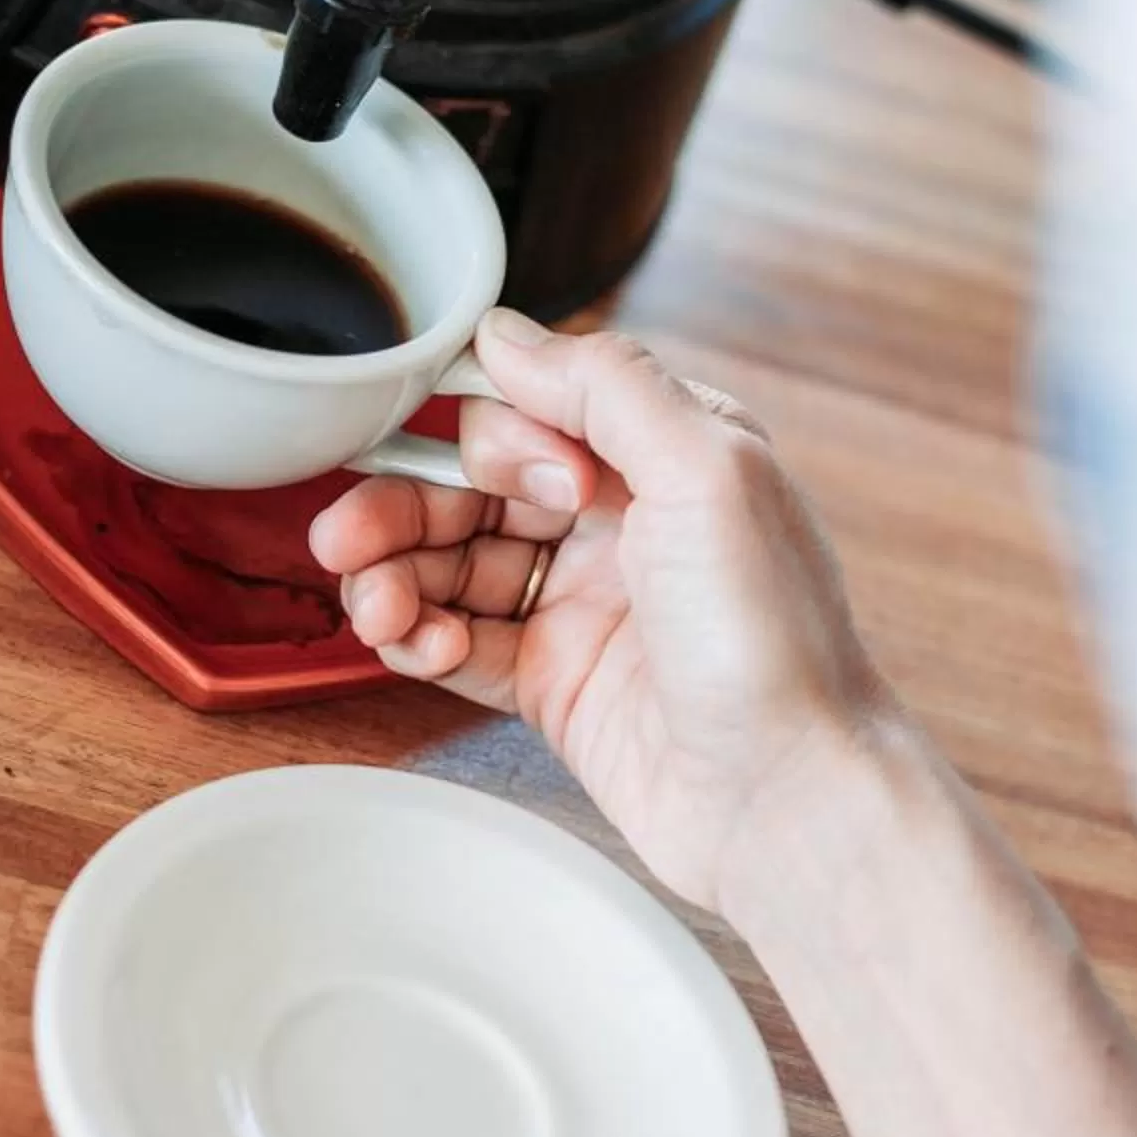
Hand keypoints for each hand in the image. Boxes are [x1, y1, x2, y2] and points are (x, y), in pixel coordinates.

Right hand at [309, 309, 891, 912]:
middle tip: (348, 536)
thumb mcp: (707, 472)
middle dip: (403, 506)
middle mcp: (619, 522)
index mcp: (663, 453)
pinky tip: (415, 644)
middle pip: (471, 485)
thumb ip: (607, 388)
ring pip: (450, 563)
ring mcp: (582, 605)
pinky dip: (418, 637)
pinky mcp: (553, 684)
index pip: (531, 407)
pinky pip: (456, 640)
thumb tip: (506, 332)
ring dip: (395, 575)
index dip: (489, 435)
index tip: (491, 472)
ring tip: (378, 605)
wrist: (788, 803)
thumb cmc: (772, 641)